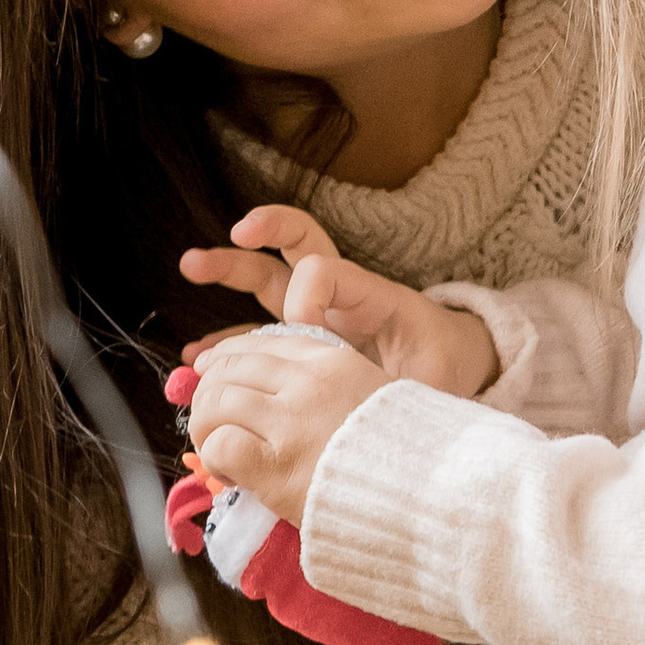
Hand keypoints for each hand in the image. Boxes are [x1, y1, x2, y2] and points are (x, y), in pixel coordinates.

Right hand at [182, 206, 497, 396]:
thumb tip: (370, 397)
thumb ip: (400, 381)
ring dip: (227, 271)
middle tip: (208, 255)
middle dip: (248, 246)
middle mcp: (335, 297)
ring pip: (266, 283)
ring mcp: (315, 317)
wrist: (454, 368)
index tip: (306, 331)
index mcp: (367, 293)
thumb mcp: (430, 371)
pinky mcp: (303, 345)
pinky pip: (259, 337)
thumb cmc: (443, 364)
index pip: (321, 269)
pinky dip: (229, 342)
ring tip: (190, 267)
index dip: (304, 296)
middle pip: (286, 254)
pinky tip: (198, 359)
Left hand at [185, 324, 387, 523]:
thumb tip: (275, 386)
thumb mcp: (373, 393)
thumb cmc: (402, 451)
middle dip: (209, 392)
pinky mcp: (277, 467)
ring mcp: (291, 423)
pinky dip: (215, 457)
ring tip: (216, 448)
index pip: (259, 342)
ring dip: (205, 426)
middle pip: (229, 368)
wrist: (425, 494)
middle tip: (211, 419)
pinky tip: (229, 471)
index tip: (212, 371)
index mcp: (332, 360)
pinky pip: (221, 445)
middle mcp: (308, 383)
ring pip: (216, 402)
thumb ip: (329, 382)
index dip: (226, 357)